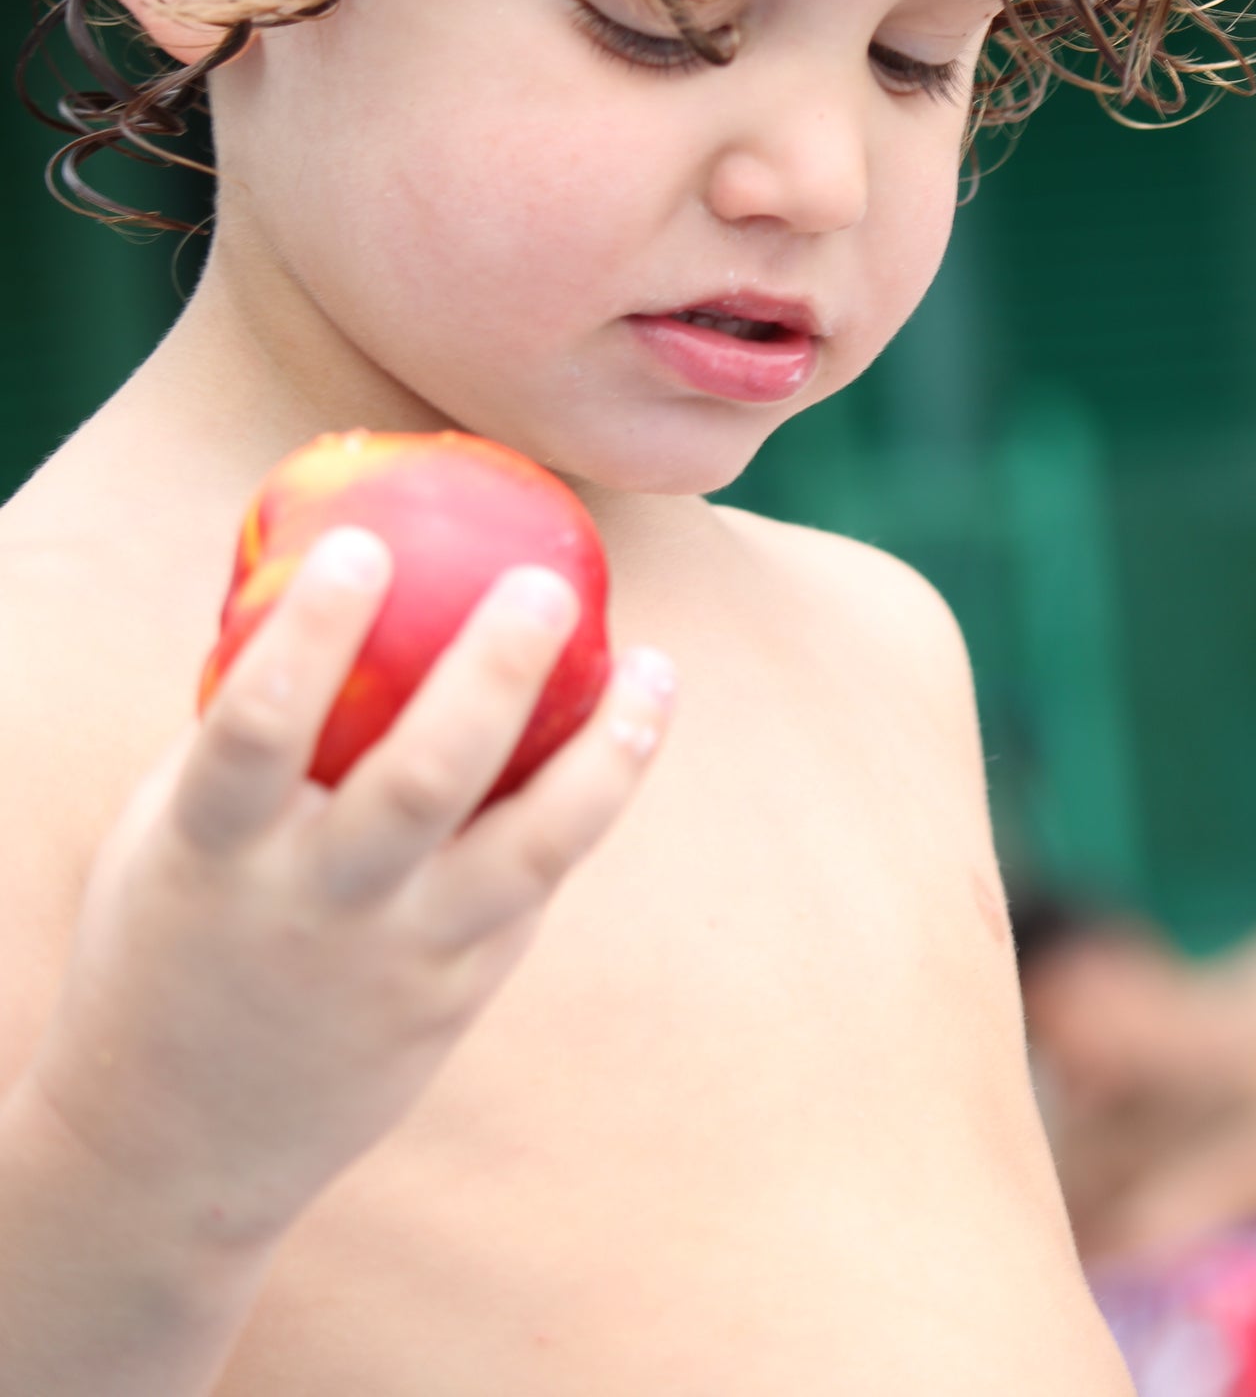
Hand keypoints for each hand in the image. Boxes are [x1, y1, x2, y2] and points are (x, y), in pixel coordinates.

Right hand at [19, 528, 675, 1253]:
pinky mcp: (457, 991)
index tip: (365, 545)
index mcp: (214, 850)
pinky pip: (537, 884)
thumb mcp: (169, 833)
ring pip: (523, 850)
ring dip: (601, 753)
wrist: (175, 1142)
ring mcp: (396, 957)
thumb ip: (243, 733)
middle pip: (420, 782)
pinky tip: (633, 723)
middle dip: (491, 677)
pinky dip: (590, 797)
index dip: (310, 636)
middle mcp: (314, 904)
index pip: (257, 729)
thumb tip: (314, 578)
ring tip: (654, 665)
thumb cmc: (177, 931)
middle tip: (546, 585)